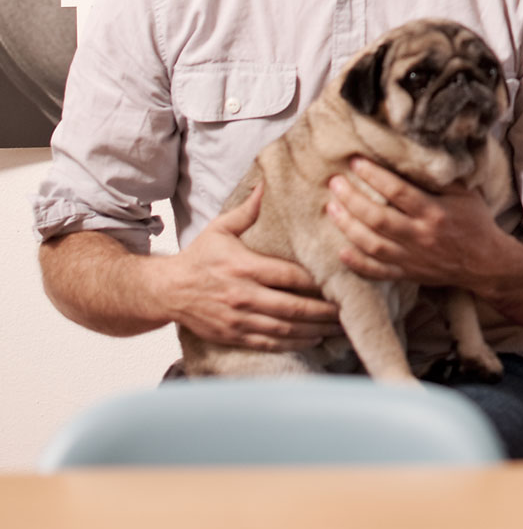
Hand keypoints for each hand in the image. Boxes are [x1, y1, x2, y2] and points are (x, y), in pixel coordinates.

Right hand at [154, 184, 340, 350]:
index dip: (316, 281)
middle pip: (292, 307)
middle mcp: (244, 296)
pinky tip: (312, 340)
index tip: (340, 280)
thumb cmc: (198, 257)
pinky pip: (269, 344)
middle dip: (323, 311)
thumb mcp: (221, 228)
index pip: (289, 276)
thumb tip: (266, 183)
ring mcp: (239, 320)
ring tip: (339, 328)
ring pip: (284, 329)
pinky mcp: (234, 336)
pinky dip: (293, 345)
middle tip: (349, 309)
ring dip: (314, 330)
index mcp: (244, 267)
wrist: (166, 291)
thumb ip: (248, 210)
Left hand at [325, 159, 507, 288]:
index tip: (355, 162)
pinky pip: (378, 272)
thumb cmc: (475, 221)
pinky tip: (341, 250)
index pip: (398, 191)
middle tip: (334, 183)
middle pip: (378, 218)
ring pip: (372, 244)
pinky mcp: (408, 274)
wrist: (485, 263)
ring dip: (348, 226)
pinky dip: (357, 263)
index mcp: (435, 212)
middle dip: (352, 199)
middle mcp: (421, 235)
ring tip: (331, 208)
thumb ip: (439, 177)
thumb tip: (414, 154)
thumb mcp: (464, 193)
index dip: (374, 176)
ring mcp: (412, 258)